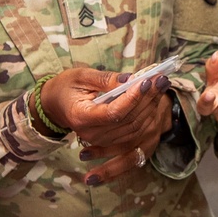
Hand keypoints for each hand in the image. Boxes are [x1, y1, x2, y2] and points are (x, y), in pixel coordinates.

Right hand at [33, 67, 172, 184]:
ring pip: (134, 127)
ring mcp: (101, 140)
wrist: (56, 104)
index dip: (133, 98)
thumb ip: (106, 79)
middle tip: (162, 78)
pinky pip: (133, 131)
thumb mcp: (82, 76)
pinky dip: (146, 114)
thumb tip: (131, 80)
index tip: (147, 81)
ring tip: (161, 84)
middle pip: (127, 120)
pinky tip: (153, 97)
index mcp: (82, 117)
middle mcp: (91, 133)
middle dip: (147, 99)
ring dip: (151, 105)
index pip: (113, 112)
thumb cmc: (67, 86)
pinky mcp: (109, 140)